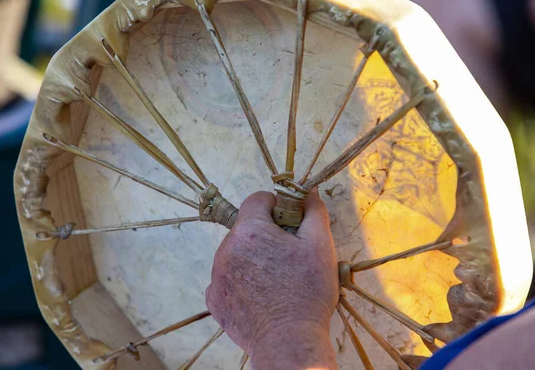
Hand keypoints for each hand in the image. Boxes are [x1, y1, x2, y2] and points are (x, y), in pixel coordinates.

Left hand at [205, 189, 338, 368]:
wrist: (289, 343)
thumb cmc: (308, 292)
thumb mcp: (320, 246)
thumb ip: (314, 212)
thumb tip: (309, 191)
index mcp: (250, 231)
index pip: (257, 199)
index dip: (276, 206)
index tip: (289, 223)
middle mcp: (226, 249)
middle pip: (246, 228)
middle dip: (265, 234)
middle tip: (287, 256)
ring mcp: (216, 276)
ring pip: (236, 253)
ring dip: (252, 257)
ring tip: (276, 279)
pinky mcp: (214, 299)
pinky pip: (227, 279)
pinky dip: (241, 281)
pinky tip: (260, 296)